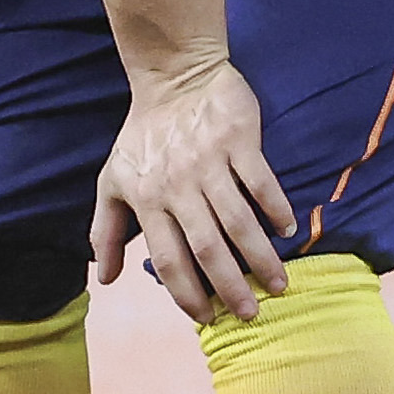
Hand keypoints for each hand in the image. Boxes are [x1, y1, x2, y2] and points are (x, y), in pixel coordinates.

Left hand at [91, 58, 294, 324]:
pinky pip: (261, 182)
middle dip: (230, 287)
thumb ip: (105, 231)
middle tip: (250, 313)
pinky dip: (276, 208)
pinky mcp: (238, 141)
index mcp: (148, 200)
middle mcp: (178, 186)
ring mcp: (210, 163)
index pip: (168, 259)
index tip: (206, 317)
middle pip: (207, 248)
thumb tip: (104, 278)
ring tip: (278, 285)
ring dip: (260, 257)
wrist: (174, 76)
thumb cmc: (142, 135)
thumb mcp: (112, 181)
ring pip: (238, 221)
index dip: (186, 292)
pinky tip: (289, 229)